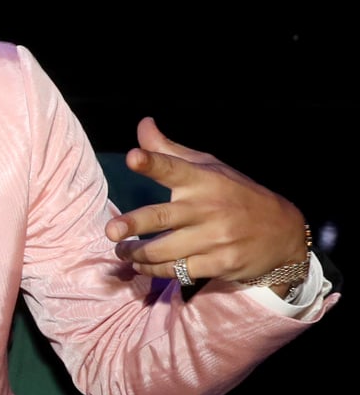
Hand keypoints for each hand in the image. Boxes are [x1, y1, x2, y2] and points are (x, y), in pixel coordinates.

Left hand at [106, 117, 308, 288]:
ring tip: (121, 251)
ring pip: (163, 250)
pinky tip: (141, 266)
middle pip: (162, 217)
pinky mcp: (219, 263)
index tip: (133, 157)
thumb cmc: (235, 195)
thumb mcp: (209, 168)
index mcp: (204, 180)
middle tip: (111, 231)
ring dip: (135, 254)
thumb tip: (143, 124)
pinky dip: (153, 270)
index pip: (174, 168)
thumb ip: (169, 151)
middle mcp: (208, 208)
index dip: (153, 163)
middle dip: (133, 224)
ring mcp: (214, 238)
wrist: (283, 233)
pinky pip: (176, 271)